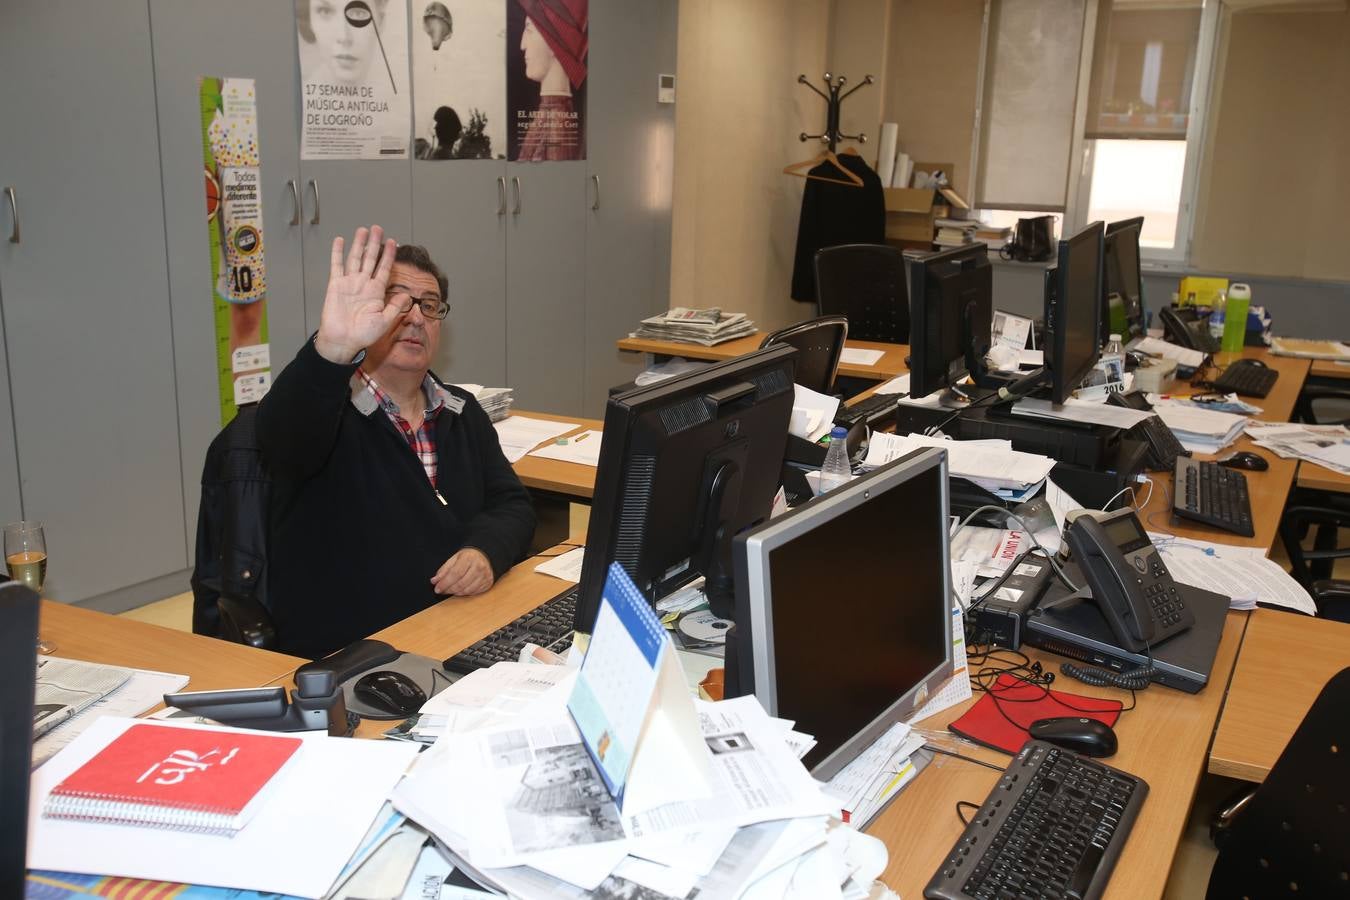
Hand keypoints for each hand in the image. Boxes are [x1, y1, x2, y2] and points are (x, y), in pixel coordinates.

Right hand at [314, 225, 401, 362]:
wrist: (343, 341)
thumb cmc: (364, 334)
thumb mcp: (385, 321)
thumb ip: (396, 307)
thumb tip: (409, 295)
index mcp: (376, 292)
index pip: (384, 268)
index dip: (389, 255)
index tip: (394, 242)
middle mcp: (364, 284)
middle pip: (370, 259)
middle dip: (374, 244)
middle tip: (378, 228)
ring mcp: (350, 283)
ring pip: (355, 258)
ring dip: (359, 244)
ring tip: (363, 230)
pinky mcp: (335, 284)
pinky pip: (337, 265)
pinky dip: (338, 253)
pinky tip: (340, 241)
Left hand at [432, 547, 494, 595]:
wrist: (484, 556)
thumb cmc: (467, 558)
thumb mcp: (454, 559)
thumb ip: (444, 570)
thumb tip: (434, 581)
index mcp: (469, 558)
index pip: (455, 573)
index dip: (445, 583)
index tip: (437, 588)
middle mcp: (479, 567)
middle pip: (461, 584)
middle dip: (449, 589)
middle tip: (442, 590)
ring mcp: (485, 576)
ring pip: (467, 590)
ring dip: (456, 592)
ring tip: (451, 589)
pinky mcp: (488, 583)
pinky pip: (474, 593)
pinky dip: (465, 593)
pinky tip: (461, 589)